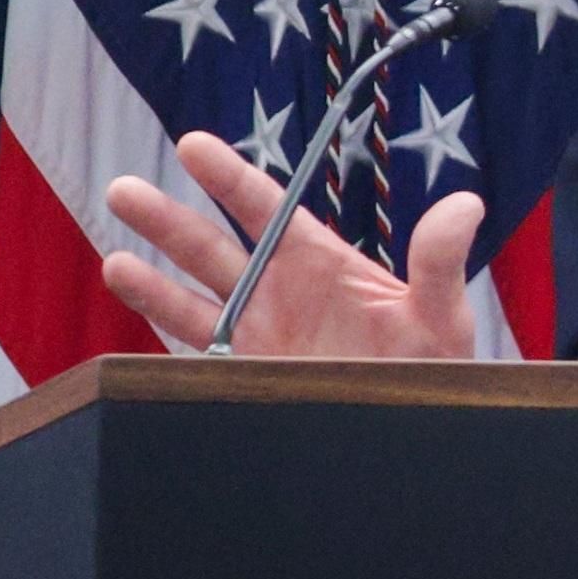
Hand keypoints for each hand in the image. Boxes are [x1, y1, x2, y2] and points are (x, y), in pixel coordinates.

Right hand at [99, 129, 485, 361]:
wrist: (420, 433)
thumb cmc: (436, 367)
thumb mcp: (442, 313)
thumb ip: (440, 261)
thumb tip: (465, 204)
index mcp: (317, 262)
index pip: (265, 209)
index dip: (228, 177)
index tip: (193, 145)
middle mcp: (277, 293)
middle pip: (211, 248)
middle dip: (166, 221)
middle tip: (122, 189)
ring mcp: (256, 336)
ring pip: (191, 300)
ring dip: (150, 281)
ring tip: (112, 260)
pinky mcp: (245, 378)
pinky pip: (194, 355)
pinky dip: (164, 342)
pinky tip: (139, 335)